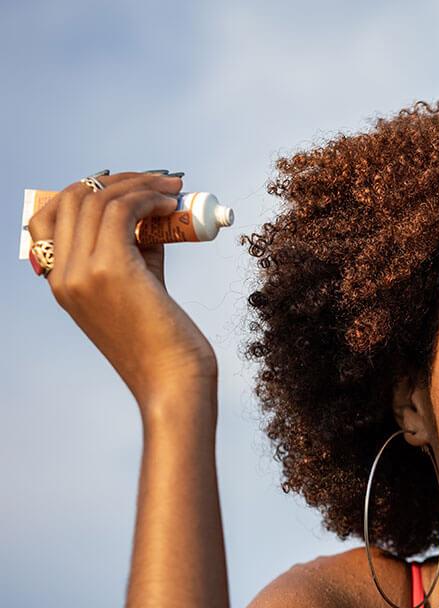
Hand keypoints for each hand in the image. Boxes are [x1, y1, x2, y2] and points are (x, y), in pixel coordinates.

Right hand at [27, 172, 217, 406]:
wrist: (174, 383)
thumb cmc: (166, 343)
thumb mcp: (140, 287)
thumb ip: (136, 250)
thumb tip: (151, 213)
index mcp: (61, 283)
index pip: (50, 216)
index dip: (87, 191)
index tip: (129, 185)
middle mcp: (63, 276)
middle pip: (75, 198)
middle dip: (120, 180)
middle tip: (160, 180)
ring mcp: (82, 272)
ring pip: (98, 199)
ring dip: (141, 184)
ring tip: (174, 188)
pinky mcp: (111, 269)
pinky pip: (123, 210)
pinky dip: (149, 198)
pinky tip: (172, 203)